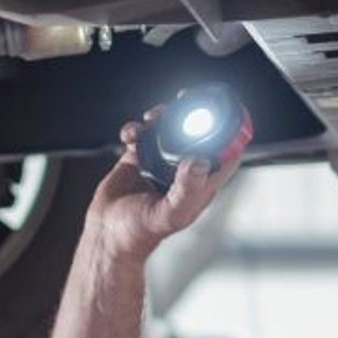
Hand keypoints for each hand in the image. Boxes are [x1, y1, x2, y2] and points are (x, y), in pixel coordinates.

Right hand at [87, 105, 242, 259]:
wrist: (106, 236)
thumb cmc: (139, 234)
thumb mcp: (170, 214)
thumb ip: (187, 189)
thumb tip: (199, 161)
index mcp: (199, 185)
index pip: (225, 155)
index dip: (231, 134)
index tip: (227, 114)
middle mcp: (182, 172)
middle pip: (196, 135)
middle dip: (193, 115)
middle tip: (186, 101)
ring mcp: (159, 165)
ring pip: (168, 131)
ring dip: (162, 117)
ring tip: (154, 116)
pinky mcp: (136, 161)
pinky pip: (140, 136)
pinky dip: (135, 129)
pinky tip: (130, 135)